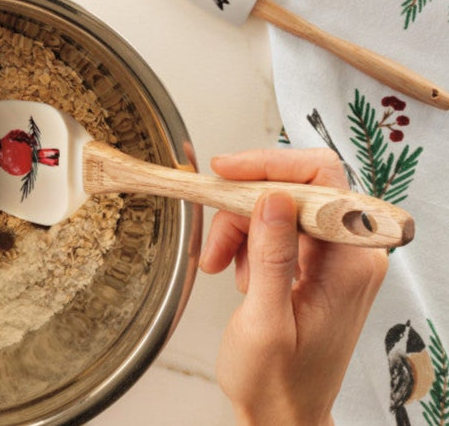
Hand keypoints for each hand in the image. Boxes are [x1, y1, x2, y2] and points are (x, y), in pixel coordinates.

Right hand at [200, 148, 388, 425]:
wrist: (279, 415)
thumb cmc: (277, 383)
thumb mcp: (265, 322)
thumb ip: (272, 256)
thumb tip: (272, 198)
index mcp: (351, 263)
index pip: (323, 179)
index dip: (272, 165)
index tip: (228, 170)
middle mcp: (349, 253)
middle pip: (292, 189)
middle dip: (243, 206)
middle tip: (213, 235)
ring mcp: (331, 256)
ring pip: (275, 205)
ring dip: (237, 227)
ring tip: (218, 264)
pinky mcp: (313, 261)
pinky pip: (272, 226)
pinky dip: (243, 240)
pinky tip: (235, 270)